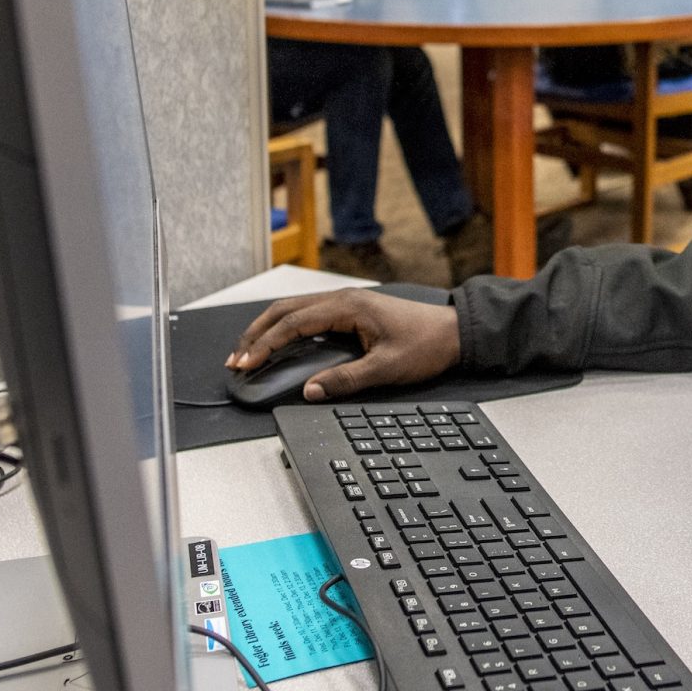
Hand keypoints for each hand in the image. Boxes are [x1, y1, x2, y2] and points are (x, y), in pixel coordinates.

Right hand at [229, 289, 461, 401]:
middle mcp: (342, 299)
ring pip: (294, 310)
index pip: (293, 323)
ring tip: (249, 352)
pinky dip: (287, 329)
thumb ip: (346, 380)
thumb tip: (310, 391)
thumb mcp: (387, 368)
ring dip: (269, 330)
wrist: (455, 332)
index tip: (246, 361)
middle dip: (257, 334)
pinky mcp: (350, 311)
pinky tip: (279, 344)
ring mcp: (345, 303)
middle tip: (236, 359)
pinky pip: (308, 315)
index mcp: (348, 306)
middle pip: (285, 310)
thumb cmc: (426, 345)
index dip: (266, 343)